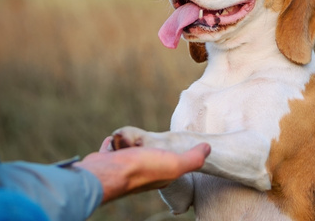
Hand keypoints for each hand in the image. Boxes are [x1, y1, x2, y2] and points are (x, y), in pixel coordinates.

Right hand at [74, 136, 209, 202]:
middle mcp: (142, 174)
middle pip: (146, 154)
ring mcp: (123, 167)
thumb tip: (208, 148)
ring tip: (129, 139)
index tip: (172, 144)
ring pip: (129, 150)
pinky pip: (111, 148)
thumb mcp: (174, 164)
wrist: (107, 173)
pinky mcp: (107, 161)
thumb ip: (193, 158)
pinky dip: (112, 144)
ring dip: (128, 142)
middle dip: (146, 145)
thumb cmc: (141, 169)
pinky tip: (113, 141)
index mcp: (160, 175)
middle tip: (145, 140)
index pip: (170, 162)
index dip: (172, 153)